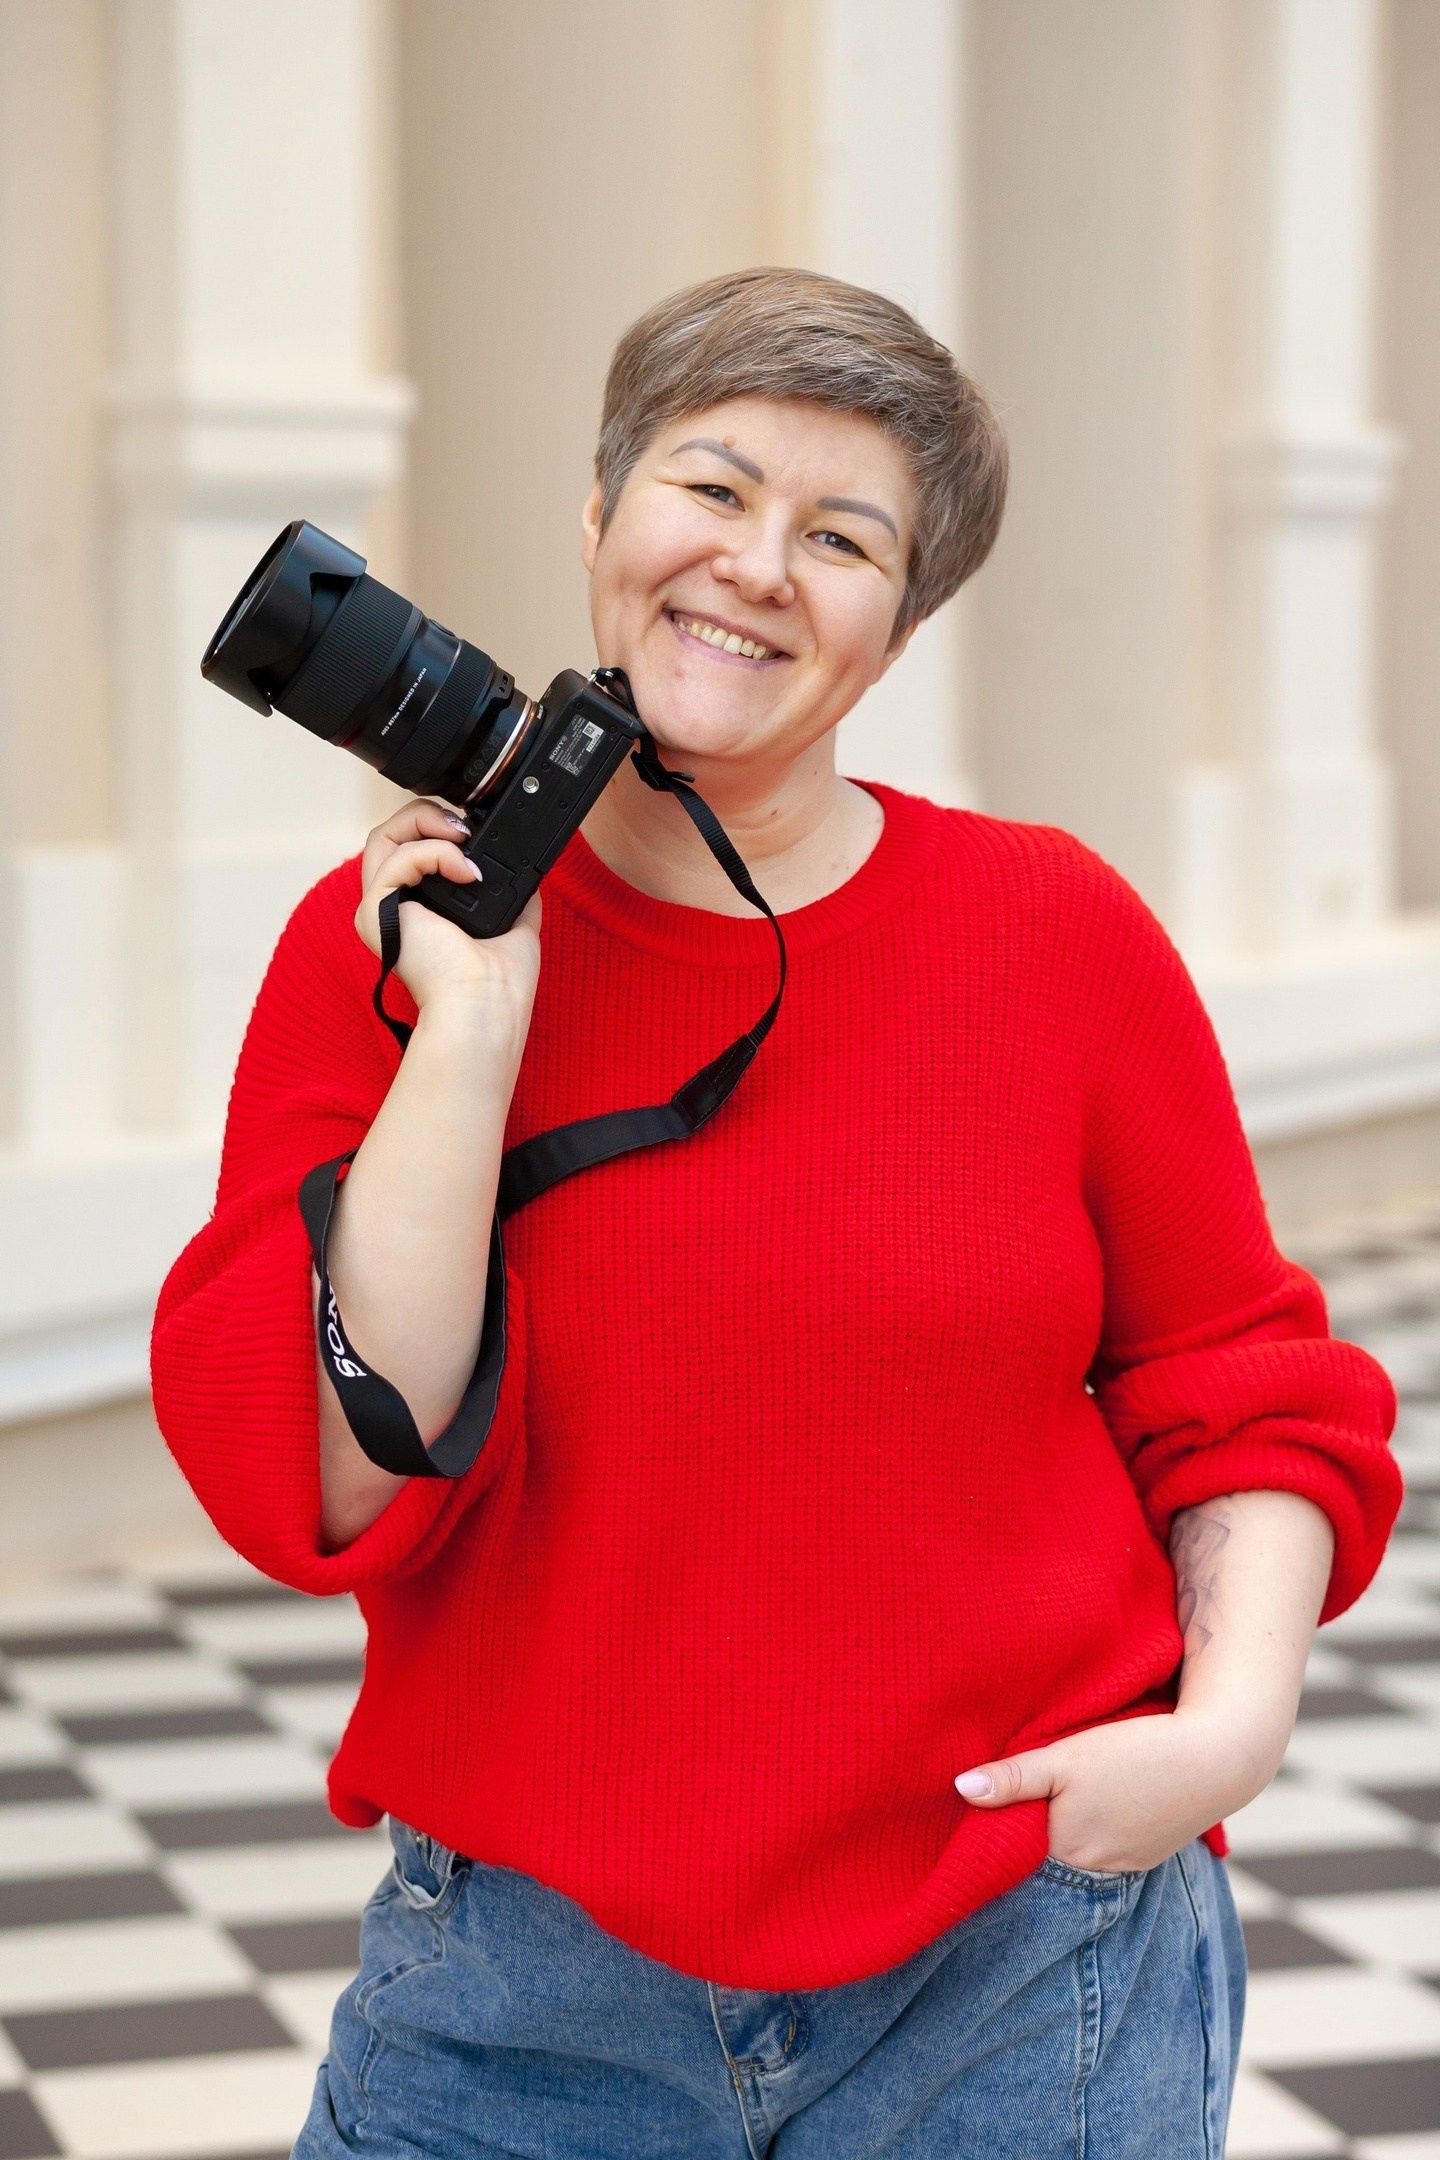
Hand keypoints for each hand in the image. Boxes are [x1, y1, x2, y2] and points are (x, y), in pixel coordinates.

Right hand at [354, 800, 541, 1030]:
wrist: (487, 1004)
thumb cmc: (500, 983)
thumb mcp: (513, 920)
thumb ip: (509, 890)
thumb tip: (519, 867)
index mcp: (422, 912)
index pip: (413, 850)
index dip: (438, 829)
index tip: (474, 831)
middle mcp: (396, 909)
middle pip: (391, 835)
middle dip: (427, 816)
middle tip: (463, 828)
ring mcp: (381, 911)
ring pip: (382, 837)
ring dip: (424, 823)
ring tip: (461, 838)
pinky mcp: (375, 913)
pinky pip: (396, 859)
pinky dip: (435, 854)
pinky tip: (465, 873)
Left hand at [954, 1705, 1284, 1874]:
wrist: (1218, 1757)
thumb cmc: (1135, 1752)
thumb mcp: (1066, 1757)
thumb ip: (1013, 1778)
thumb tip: (960, 1789)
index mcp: (1067, 1850)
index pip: (1013, 1858)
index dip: (994, 1838)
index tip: (973, 1819)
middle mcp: (1096, 1871)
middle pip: (1045, 1862)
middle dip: (1025, 1842)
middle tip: (1003, 1811)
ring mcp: (1127, 1865)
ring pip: (1077, 1858)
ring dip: (1062, 1837)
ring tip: (1049, 1807)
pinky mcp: (1149, 1852)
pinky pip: (1107, 1851)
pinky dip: (1094, 1835)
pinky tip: (1092, 1810)